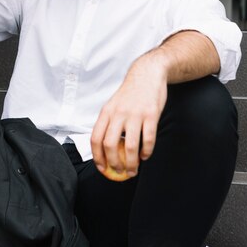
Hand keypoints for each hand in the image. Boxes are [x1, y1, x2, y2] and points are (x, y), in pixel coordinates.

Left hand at [91, 52, 168, 179]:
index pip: (95, 138)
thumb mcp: (114, 104)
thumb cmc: (130, 93)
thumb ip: (109, 123)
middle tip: (120, 172)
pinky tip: (146, 155)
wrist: (147, 74)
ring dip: (131, 163)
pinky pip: (148, 139)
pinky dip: (146, 152)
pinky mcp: (151, 115)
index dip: (97, 157)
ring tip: (134, 169)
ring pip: (129, 146)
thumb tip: (106, 149)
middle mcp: (118, 113)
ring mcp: (135, 114)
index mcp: (106, 112)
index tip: (102, 168)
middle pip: (110, 145)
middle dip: (114, 164)